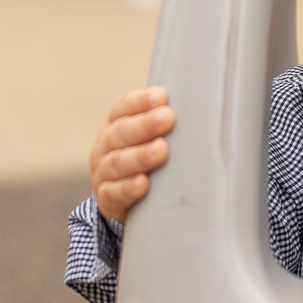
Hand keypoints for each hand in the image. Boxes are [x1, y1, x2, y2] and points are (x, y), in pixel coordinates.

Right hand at [91, 86, 174, 222]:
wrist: (125, 204)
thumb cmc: (148, 163)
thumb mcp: (150, 140)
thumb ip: (165, 126)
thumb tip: (200, 107)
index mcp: (115, 126)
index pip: (123, 107)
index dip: (140, 101)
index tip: (162, 97)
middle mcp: (105, 147)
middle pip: (121, 133)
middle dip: (144, 125)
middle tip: (168, 118)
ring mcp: (102, 174)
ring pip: (117, 162)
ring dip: (139, 156)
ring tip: (161, 150)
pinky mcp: (106, 200)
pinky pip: (113, 193)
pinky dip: (127, 188)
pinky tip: (142, 183)